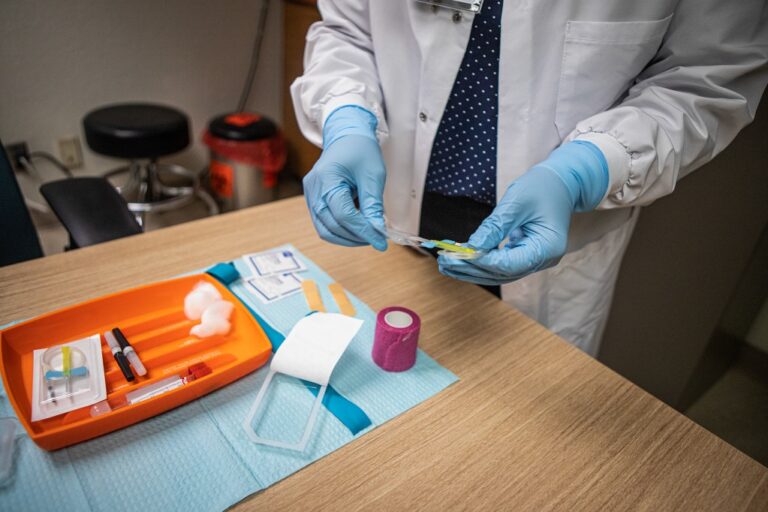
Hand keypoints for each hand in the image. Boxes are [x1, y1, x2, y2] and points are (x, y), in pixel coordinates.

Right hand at [303, 106, 387, 249]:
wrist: (347, 135)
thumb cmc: (360, 149)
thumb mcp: (373, 175)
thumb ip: (373, 205)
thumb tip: (378, 232)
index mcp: (327, 179)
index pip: (344, 215)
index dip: (363, 230)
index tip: (380, 241)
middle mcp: (313, 189)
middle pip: (332, 226)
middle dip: (356, 237)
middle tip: (376, 238)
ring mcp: (310, 195)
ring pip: (325, 229)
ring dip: (347, 237)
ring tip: (367, 234)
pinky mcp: (313, 199)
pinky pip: (324, 223)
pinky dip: (341, 229)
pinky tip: (357, 225)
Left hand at [438, 141, 608, 284]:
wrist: (561, 183)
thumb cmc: (542, 187)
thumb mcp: (516, 202)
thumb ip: (495, 227)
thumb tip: (471, 247)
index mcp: (548, 247)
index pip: (510, 264)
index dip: (482, 261)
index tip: (457, 256)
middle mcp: (543, 260)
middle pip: (502, 273)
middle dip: (471, 269)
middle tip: (444, 263)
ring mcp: (535, 260)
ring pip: (500, 273)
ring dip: (472, 270)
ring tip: (447, 265)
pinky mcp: (526, 256)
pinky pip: (501, 264)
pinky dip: (481, 262)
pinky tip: (461, 258)